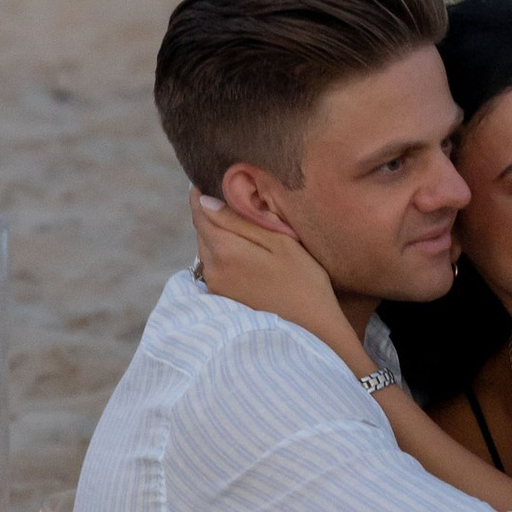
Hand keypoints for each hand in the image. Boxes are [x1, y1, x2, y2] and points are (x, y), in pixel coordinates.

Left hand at [190, 193, 362, 365]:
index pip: (199, 212)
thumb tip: (206, 201)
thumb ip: (242, 221)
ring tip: (242, 225)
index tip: (204, 179)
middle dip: (212, 213)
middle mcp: (212, 269)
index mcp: (224, 250)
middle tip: (231, 199)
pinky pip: (215, 267)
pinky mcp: (223, 300)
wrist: (312, 333)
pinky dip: (225, 254)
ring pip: (208, 249)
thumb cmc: (304, 282)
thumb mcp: (280, 243)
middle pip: (202, 231)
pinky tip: (247, 255)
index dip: (199, 193)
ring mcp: (215, 287)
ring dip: (218, 235)